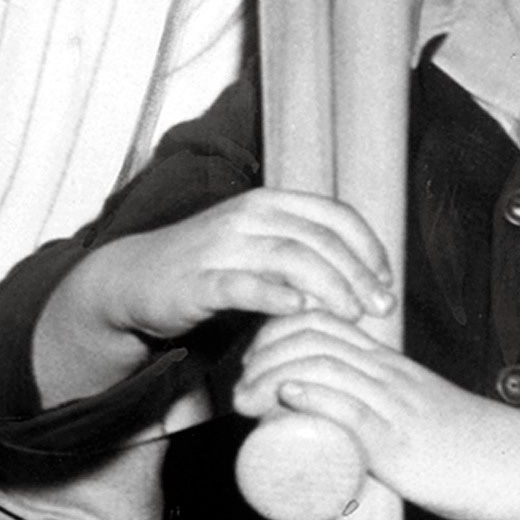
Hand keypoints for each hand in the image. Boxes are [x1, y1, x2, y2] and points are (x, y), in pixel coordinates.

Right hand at [35, 193, 391, 403]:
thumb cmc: (206, 269)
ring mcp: (222, 247)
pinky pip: (244, 285)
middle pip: (320, 238)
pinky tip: (300, 311)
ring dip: (330, 287)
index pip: (334, 215)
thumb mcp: (258, 248)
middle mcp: (248, 217)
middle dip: (359, 273)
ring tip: (351, 316)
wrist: (134, 280)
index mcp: (269, 203)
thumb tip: (359, 275)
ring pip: (291, 258)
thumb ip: (301, 252)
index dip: (368, 247)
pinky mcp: (198, 282)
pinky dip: (276, 296)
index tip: (386, 282)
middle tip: (381, 307)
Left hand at [234, 313, 519, 519]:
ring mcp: (394, 406)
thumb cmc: (464, 451)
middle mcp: (388, 376)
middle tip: (239, 387)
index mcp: (388, 367)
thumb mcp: (412, 420)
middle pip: (314, 338)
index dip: (277, 331)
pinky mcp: (399, 441)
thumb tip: (334, 439)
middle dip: (262, 354)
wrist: (515, 467)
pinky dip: (314, 396)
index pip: (325, 323)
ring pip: (325, 368)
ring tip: (245, 399)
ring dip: (271, 377)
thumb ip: (377, 420)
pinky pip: (354, 408)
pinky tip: (287, 395)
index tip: (252, 360)